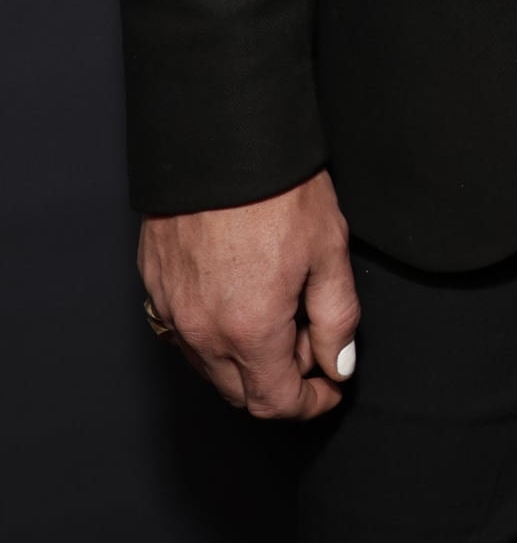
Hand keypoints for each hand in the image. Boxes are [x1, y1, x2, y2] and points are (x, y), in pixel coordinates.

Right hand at [137, 171, 357, 420]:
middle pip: (240, 393)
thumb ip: (336, 319)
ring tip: (278, 308)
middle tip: (309, 338)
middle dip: (280, 380)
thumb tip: (336, 364)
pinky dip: (215, 333)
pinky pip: (184, 333)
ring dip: (246, 358)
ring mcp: (171, 310)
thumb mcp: (329, 252)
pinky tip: (241, 296)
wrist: (221, 139)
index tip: (329, 387)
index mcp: (249, 330)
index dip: (309, 403)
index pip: (274, 403)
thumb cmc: (279, 189)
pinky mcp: (154, 286)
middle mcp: (201, 331)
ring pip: (209, 366)